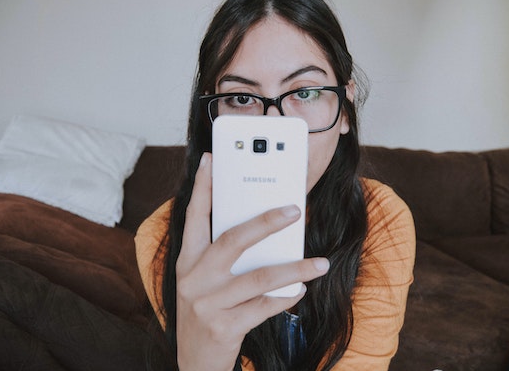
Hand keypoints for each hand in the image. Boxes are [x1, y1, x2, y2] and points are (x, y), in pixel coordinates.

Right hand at [175, 153, 328, 370]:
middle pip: (233, 239)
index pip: (194, 216)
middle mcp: (193, 278)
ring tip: (320, 263)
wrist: (195, 362)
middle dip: (266, 221)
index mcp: (187, 261)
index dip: (203, 186)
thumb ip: (225, 256)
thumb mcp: (206, 281)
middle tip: (295, 209)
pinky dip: (287, 297)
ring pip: (259, 276)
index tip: (212, 159)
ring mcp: (207, 303)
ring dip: (295, 268)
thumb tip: (267, 229)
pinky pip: (265, 306)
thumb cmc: (208, 311)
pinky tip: (301, 291)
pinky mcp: (223, 326)